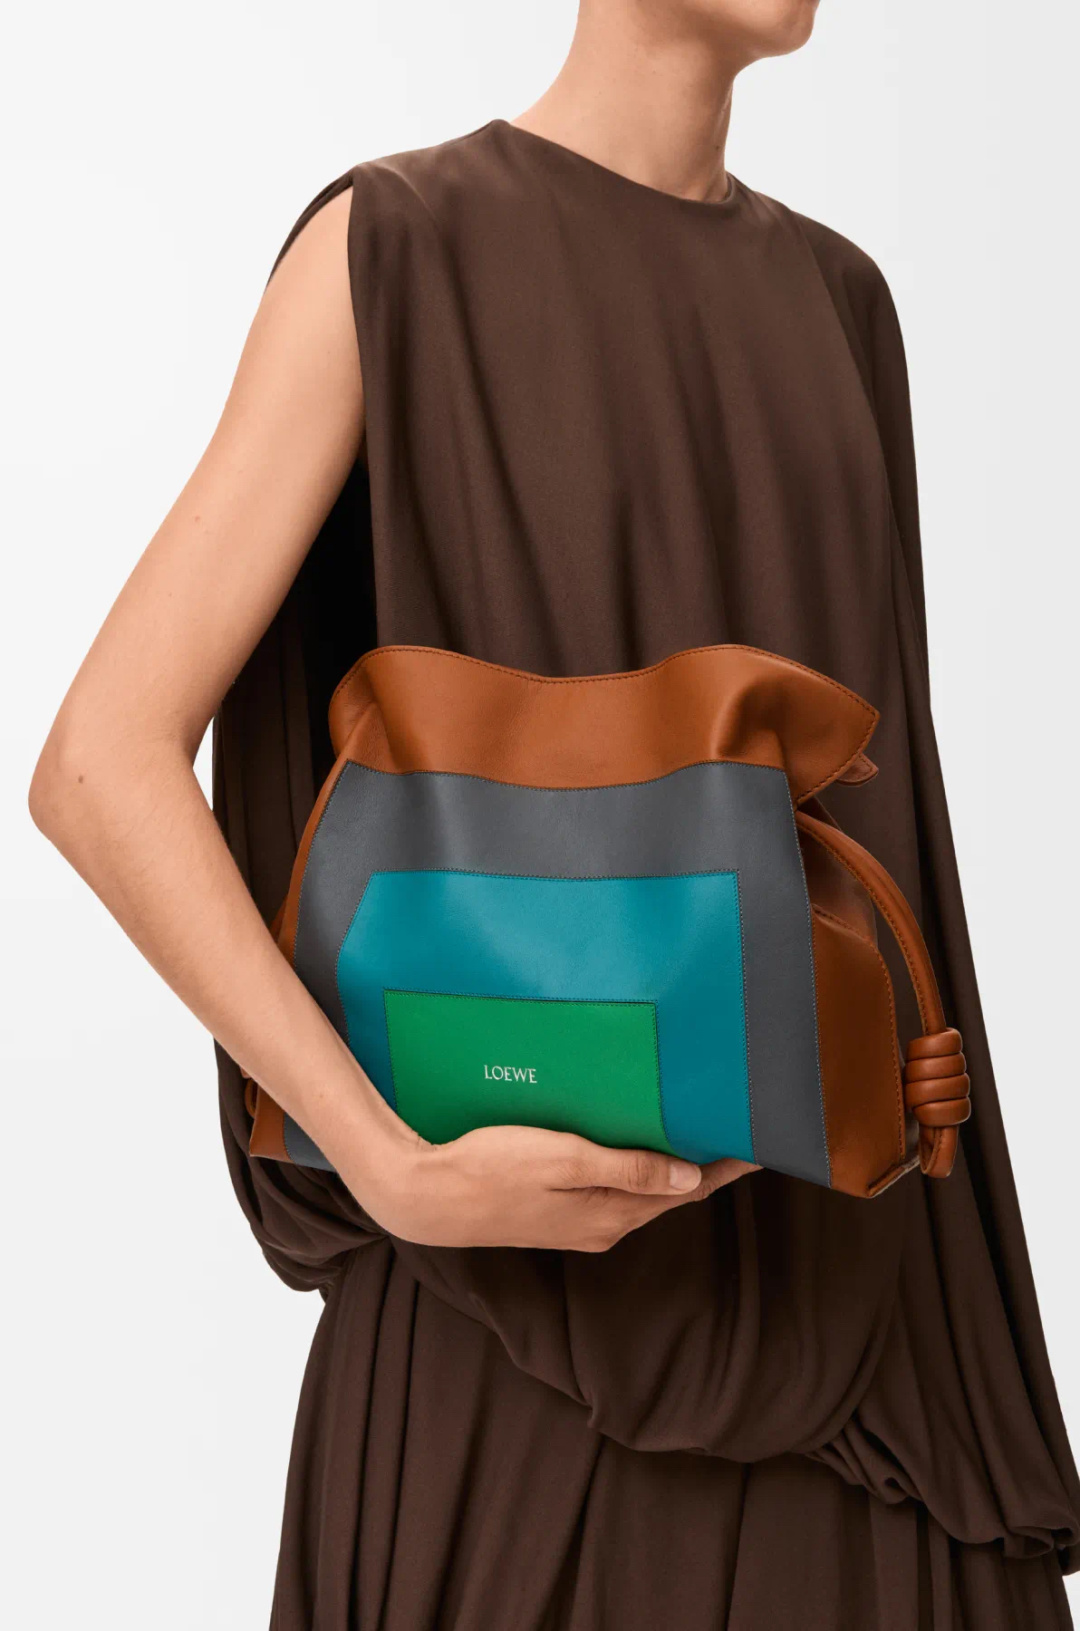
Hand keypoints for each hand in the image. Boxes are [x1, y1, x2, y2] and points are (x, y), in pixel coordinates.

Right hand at [348, 1123, 758, 1250]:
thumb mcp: (564, 1160)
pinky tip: (635, 1142)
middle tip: (736, 1121)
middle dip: (705, 1161)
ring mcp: (579, 1221)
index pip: (687, 1188)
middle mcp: (603, 1225)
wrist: (425, 1195)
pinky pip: (613, 1186)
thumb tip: (690, 1177)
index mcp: (612, 1214)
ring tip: (697, 1127)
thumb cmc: (490, 1168)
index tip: (761, 1138)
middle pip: (669, 1189)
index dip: (725, 1164)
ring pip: (641, 1188)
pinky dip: (636, 1165)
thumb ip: (627, 1169)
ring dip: (671, 1162)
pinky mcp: (556, 1209)